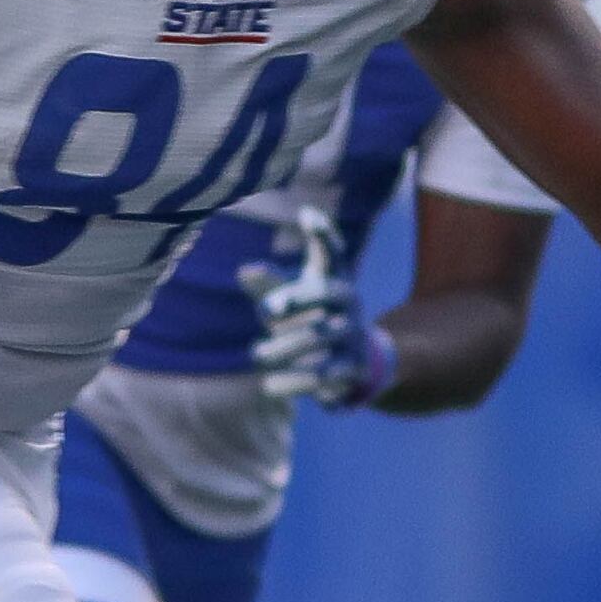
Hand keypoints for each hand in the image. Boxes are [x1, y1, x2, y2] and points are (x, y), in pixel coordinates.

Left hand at [246, 207, 396, 411]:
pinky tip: (270, 386)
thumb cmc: (312, 319)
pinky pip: (325, 375)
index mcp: (333, 279)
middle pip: (326, 293)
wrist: (354, 363)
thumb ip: (269, 285)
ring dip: (285, 347)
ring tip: (256, 355)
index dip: (321, 233)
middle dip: (297, 298)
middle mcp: (349, 302)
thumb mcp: (291, 299)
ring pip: (321, 335)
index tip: (308, 215)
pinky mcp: (354, 367)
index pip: (330, 252)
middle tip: (267, 309)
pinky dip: (295, 382)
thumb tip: (245, 272)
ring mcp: (354, 333)